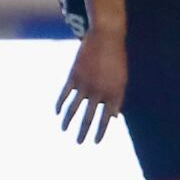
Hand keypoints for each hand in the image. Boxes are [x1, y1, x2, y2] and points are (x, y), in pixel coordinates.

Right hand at [55, 27, 126, 143]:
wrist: (107, 36)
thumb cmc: (117, 58)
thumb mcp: (122, 79)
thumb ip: (117, 99)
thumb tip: (113, 118)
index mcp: (114, 94)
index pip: (106, 119)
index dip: (100, 132)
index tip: (95, 142)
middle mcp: (99, 92)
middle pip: (88, 117)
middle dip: (83, 132)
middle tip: (79, 143)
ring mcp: (85, 84)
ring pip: (73, 109)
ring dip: (68, 122)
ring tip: (64, 131)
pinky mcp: (74, 76)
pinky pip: (64, 95)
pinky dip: (59, 104)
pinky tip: (57, 113)